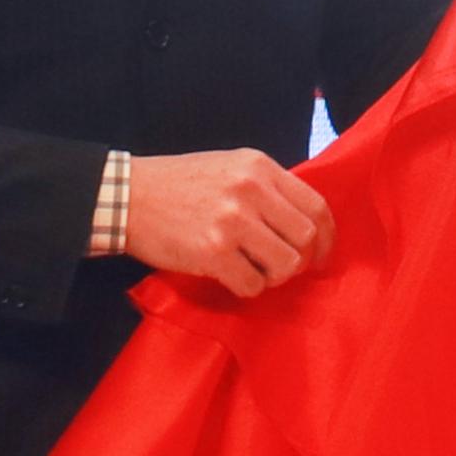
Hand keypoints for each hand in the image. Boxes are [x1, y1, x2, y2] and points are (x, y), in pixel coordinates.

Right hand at [122, 147, 334, 299]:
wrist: (127, 196)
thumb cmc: (178, 183)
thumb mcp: (229, 167)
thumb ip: (266, 187)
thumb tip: (302, 221)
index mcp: (259, 167)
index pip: (316, 205)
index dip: (327, 236)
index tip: (322, 254)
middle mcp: (251, 190)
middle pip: (306, 238)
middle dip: (301, 260)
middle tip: (282, 267)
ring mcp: (233, 222)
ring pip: (286, 264)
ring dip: (274, 276)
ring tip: (254, 271)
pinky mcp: (213, 252)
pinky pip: (253, 284)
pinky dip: (248, 288)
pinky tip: (231, 277)